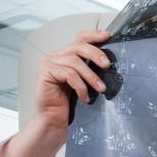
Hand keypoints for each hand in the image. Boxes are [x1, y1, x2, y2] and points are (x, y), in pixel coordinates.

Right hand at [0, 29, 113, 156]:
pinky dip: (81, 86)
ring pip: (75, 61)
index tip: (107, 36)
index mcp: (66, 55)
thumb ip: (92, 70)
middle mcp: (56, 56)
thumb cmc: (72, 104)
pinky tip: (86, 98)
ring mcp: (49, 63)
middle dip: (96, 54)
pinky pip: (69, 74)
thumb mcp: (85, 83)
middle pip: (78, 46)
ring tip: (101, 89)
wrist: (55, 121)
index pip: (80, 39)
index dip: (93, 35)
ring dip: (91, 76)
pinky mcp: (45, 73)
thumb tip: (111, 63)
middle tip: (107, 66)